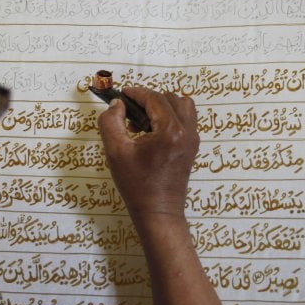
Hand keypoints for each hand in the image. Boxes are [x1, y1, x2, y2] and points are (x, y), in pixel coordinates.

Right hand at [98, 87, 198, 219]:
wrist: (158, 212)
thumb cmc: (136, 185)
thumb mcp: (115, 152)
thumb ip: (111, 122)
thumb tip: (117, 104)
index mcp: (170, 131)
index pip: (155, 98)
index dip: (136, 93)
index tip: (122, 94)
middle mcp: (187, 131)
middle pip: (170, 98)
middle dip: (148, 100)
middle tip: (128, 112)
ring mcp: (193, 139)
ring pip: (182, 106)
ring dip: (162, 106)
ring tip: (142, 122)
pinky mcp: (192, 147)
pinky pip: (186, 120)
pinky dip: (170, 117)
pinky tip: (152, 133)